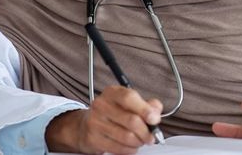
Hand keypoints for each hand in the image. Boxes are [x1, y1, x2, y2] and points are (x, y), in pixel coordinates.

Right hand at [45, 85, 162, 154]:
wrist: (85, 125)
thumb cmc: (113, 112)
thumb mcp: (129, 103)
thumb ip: (147, 105)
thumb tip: (156, 111)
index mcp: (112, 92)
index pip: (129, 98)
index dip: (145, 109)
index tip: (155, 120)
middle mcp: (101, 105)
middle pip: (131, 120)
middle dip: (146, 132)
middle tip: (151, 136)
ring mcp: (95, 122)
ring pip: (126, 136)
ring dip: (139, 142)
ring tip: (141, 141)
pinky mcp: (93, 138)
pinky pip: (118, 148)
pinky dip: (130, 150)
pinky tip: (131, 146)